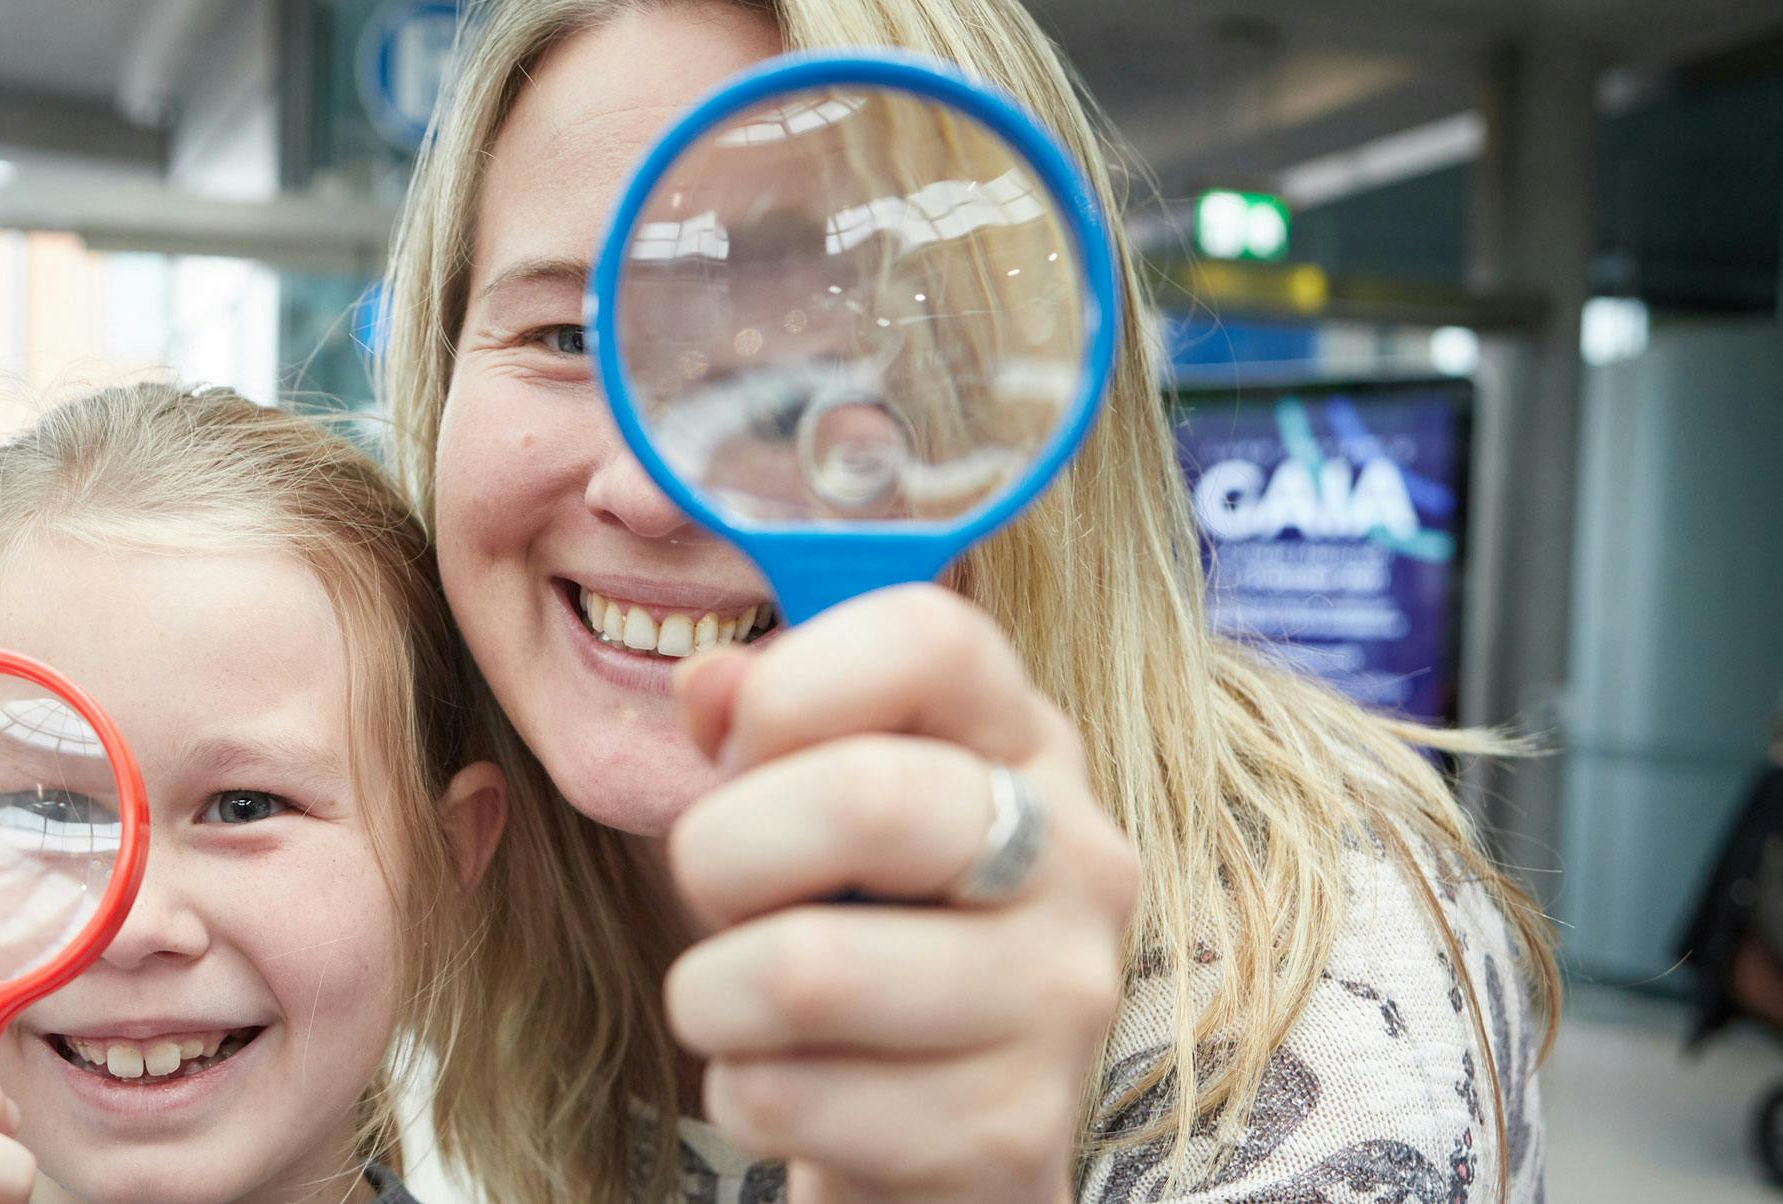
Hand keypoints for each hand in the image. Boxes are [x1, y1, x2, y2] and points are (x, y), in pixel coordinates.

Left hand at [664, 583, 1137, 1203]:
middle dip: (723, 853)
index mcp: (1025, 745)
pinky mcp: (1013, 1134)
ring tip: (744, 1007)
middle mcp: (1075, 858)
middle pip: (865, 797)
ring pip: (802, 970)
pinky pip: (789, 1097)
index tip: (743, 750)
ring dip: (713, 994)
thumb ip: (760, 728)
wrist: (936, 1146)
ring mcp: (1060, 999)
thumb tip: (706, 682)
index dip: (792, 686)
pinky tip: (798, 1092)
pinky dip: (745, 1099)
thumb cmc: (859, 943)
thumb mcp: (809, 813)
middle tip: (719, 896)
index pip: (929, 636)